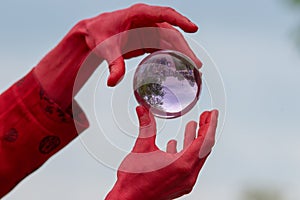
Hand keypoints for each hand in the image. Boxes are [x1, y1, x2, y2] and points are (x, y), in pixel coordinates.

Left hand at [81, 3, 201, 85]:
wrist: (94, 35)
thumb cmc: (100, 34)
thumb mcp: (106, 48)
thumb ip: (113, 64)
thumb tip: (113, 82)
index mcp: (139, 14)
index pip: (164, 14)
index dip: (180, 20)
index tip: (193, 28)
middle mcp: (148, 21)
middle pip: (171, 33)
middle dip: (185, 49)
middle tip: (196, 64)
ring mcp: (149, 30)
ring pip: (171, 42)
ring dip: (182, 55)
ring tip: (193, 69)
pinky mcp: (148, 40)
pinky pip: (164, 48)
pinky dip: (173, 57)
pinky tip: (179, 69)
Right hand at [105, 106, 217, 199]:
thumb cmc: (134, 181)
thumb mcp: (141, 148)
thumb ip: (146, 126)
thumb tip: (143, 110)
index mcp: (182, 164)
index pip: (205, 141)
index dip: (210, 125)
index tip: (213, 113)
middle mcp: (188, 175)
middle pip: (204, 148)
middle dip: (205, 130)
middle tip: (205, 116)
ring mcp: (185, 181)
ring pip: (196, 156)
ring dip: (194, 140)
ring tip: (193, 126)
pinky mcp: (179, 185)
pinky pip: (188, 165)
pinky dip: (185, 151)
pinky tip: (176, 144)